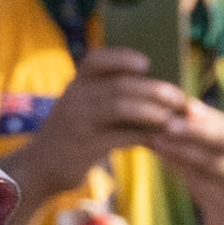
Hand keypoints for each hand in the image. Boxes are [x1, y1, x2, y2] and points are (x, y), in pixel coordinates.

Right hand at [25, 47, 186, 196]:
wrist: (43, 166)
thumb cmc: (78, 133)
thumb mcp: (86, 108)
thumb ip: (111, 96)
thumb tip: (160, 91)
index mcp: (77, 82)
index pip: (97, 59)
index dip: (123, 58)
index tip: (147, 63)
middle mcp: (75, 96)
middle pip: (119, 85)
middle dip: (154, 90)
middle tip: (179, 98)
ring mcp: (78, 120)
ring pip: (120, 108)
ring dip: (151, 112)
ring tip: (173, 118)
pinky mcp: (85, 145)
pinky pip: (120, 136)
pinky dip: (143, 135)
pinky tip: (161, 138)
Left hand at [150, 98, 223, 224]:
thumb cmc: (220, 186)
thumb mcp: (206, 161)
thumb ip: (186, 143)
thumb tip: (149, 119)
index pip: (219, 120)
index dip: (197, 110)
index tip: (171, 100)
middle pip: (223, 135)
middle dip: (195, 127)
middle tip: (167, 120)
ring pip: (214, 160)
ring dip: (186, 149)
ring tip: (158, 139)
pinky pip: (210, 183)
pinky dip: (188, 173)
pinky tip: (168, 164)